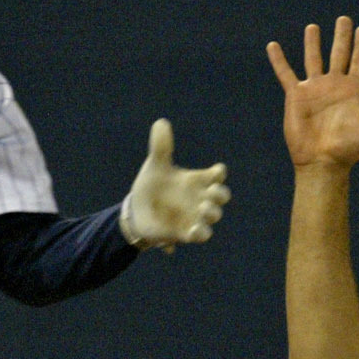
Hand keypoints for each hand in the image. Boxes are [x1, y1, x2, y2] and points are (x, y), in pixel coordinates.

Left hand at [118, 119, 231, 249]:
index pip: (217, 175)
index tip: (215, 171)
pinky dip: (199, 233)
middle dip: (221, 194)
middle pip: (221, 196)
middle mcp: (199, 198)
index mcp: (196, 180)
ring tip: (202, 208)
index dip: (219, 173)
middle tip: (211, 191)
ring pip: (213, 217)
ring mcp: (195, 216)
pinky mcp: (185, 232)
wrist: (137, 211)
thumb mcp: (155, 165)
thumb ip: (161, 147)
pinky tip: (192, 229)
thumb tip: (161, 123)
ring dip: (212, 213)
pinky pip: (200, 235)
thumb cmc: (151, 186)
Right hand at [267, 17, 358, 169]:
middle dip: (341, 37)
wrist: (323, 162)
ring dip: (313, 43)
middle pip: (338, 54)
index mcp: (353, 90)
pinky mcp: (296, 96)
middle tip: (344, 19)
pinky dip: (279, 60)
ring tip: (313, 27)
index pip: (358, 61)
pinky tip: (273, 46)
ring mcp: (314, 89)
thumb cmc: (350, 149)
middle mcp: (333, 86)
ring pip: (313, 59)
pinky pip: (286, 73)